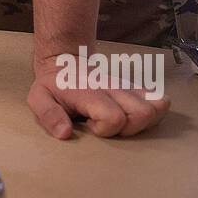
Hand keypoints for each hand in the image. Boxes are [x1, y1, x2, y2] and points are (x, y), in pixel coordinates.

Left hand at [25, 53, 169, 139]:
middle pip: (144, 113)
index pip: (114, 117)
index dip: (104, 130)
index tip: (90, 126)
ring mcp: (126, 87)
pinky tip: (132, 117)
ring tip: (119, 122)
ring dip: (142, 123)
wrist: (64, 63)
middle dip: (129, 129)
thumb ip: (49, 115)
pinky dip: (153, 114)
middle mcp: (113, 86)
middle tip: (107, 126)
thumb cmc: (53, 86)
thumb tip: (65, 133)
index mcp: (90, 91)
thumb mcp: (38, 99)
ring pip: (157, 107)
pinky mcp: (135, 89)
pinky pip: (159, 101)